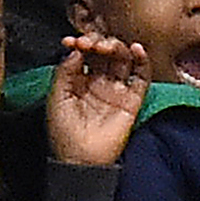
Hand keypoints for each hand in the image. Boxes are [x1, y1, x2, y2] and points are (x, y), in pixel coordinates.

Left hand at [46, 33, 147, 166]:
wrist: (81, 159)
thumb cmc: (64, 134)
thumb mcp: (56, 97)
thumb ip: (65, 71)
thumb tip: (76, 49)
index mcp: (78, 80)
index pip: (85, 52)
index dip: (82, 42)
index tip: (75, 41)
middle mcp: (99, 82)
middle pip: (105, 52)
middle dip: (99, 42)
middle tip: (92, 44)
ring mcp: (117, 90)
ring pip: (123, 59)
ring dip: (118, 47)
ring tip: (109, 47)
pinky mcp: (132, 100)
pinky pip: (141, 77)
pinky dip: (142, 61)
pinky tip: (137, 50)